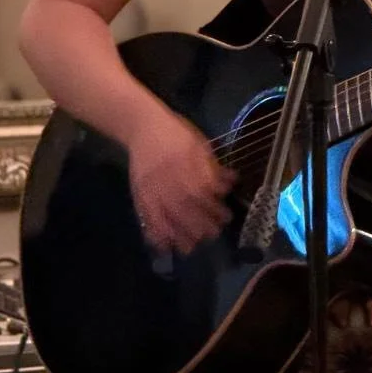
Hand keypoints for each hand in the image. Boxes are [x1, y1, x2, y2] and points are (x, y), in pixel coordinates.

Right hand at [126, 106, 234, 255]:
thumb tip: (231, 181)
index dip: (214, 206)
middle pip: (185, 206)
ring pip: (166, 214)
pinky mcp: (139, 193)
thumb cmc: (177, 134)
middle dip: (200, 224)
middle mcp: (169, 176)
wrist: (143, 126)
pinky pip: (146, 215)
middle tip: (213, 234)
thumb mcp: (200, 144)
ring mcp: (152, 186)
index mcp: (186, 162)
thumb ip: (213, 166)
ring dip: (179, 233)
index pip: (203, 190)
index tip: (226, 216)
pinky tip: (164, 245)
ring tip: (191, 246)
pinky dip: (154, 232)